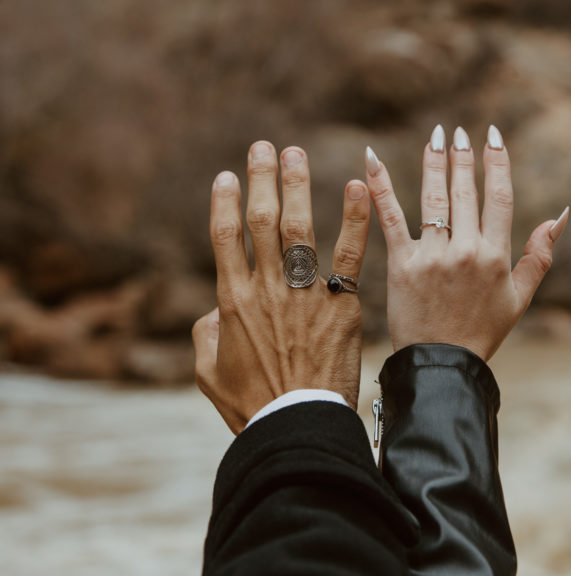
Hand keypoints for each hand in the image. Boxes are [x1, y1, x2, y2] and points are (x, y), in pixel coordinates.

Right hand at [193, 142, 369, 432]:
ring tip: (296, 154)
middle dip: (261, 179)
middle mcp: (266, 289)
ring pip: (299, 227)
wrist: (297, 427)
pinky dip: (354, 217)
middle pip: (261, 221)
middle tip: (264, 148)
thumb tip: (212, 313)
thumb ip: (206, 335)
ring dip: (297, 185)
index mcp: (231, 301)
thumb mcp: (209, 372)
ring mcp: (304, 294)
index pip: (224, 237)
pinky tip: (358, 186)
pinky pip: (349, 253)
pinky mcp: (341, 306)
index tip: (227, 176)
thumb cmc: (252, 405)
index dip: (225, 202)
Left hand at [365, 124, 568, 361]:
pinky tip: (372, 159)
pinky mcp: (401, 264)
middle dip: (463, 157)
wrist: (442, 365)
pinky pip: (390, 218)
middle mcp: (466, 251)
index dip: (496, 163)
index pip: (499, 197)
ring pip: (434, 198)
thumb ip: (539, 254)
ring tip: (435, 136)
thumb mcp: (520, 297)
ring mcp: (432, 256)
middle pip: (465, 192)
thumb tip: (560, 214)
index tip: (492, 137)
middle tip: (458, 132)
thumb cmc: (482, 332)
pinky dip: (381, 186)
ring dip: (434, 162)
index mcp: (496, 256)